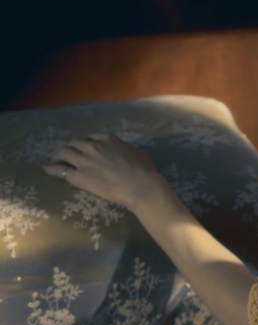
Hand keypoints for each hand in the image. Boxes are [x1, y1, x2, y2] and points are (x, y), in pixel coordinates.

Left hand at [43, 133, 164, 211]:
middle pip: (75, 143)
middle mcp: (93, 146)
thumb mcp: (138, 154)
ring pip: (64, 152)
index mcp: (108, 139)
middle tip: (66, 152)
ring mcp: (84, 160)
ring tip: (54, 159)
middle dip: (70, 147)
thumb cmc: (145, 172)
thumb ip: (128, 151)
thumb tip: (128, 154)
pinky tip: (46, 168)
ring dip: (58, 155)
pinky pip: (60, 170)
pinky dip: (51, 168)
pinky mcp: (78, 176)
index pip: (91, 137)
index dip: (86, 142)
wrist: (140, 186)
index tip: (84, 147)